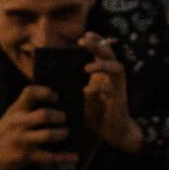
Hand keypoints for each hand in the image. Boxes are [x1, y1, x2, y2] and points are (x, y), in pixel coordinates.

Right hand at [0, 87, 76, 169]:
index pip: (30, 92)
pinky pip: (50, 156)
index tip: (56, 98)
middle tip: (64, 119)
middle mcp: (18, 123)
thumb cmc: (4, 132)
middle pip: (44, 115)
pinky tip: (73, 156)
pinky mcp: (26, 156)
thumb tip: (56, 105)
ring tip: (65, 133)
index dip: (46, 92)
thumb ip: (27, 108)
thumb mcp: (10, 115)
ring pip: (48, 135)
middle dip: (59, 116)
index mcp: (15, 110)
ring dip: (62, 134)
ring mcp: (22, 140)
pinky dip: (64, 157)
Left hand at [80, 33, 141, 151]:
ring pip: (117, 68)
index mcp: (104, 73)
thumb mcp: (80, 98)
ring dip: (102, 65)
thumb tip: (49, 81)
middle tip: (84, 41)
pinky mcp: (119, 99)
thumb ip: (70, 88)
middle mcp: (113, 77)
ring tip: (86, 68)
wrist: (113, 132)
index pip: (103, 51)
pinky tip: (86, 91)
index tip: (83, 37)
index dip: (96, 41)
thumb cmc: (95, 114)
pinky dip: (98, 88)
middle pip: (110, 54)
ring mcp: (118, 87)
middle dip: (98, 45)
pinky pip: (111, 89)